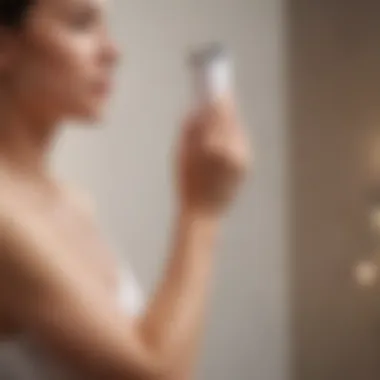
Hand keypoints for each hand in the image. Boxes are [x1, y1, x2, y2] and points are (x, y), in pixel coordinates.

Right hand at [176, 97, 250, 215]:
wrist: (203, 212)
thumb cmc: (186, 183)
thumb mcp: (180, 153)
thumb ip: (189, 127)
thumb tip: (198, 108)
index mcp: (214, 145)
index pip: (219, 113)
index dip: (218, 99)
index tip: (216, 89)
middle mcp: (233, 150)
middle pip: (231, 119)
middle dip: (225, 108)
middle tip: (220, 98)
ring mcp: (242, 159)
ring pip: (238, 130)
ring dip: (230, 122)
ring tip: (222, 116)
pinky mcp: (247, 166)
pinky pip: (242, 143)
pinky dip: (234, 136)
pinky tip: (227, 134)